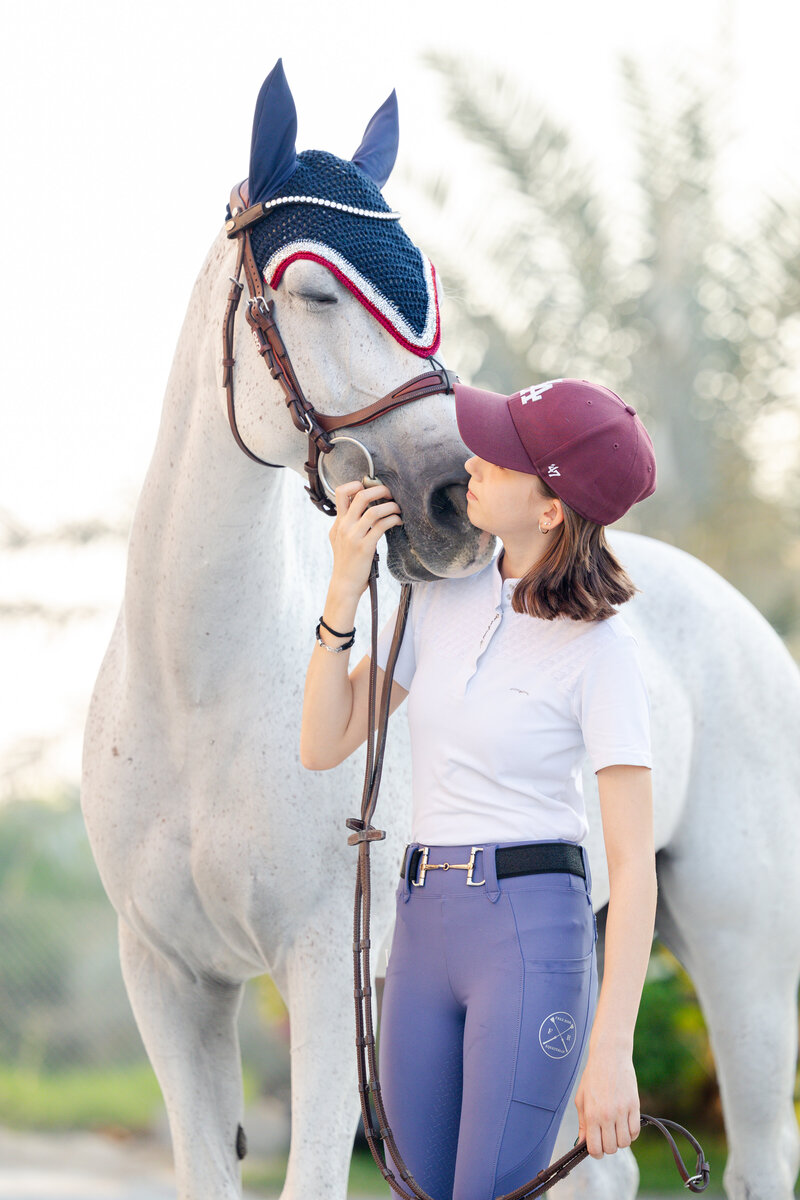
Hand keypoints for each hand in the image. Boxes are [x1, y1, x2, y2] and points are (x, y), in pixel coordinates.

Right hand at [328, 481, 402, 597]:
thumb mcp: (339, 539)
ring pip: (374, 510)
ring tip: (398, 509)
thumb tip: (360, 509)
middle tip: (390, 493)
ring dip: (390, 506)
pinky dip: (393, 520)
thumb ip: (346, 523)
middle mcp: (344, 526)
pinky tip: (398, 521)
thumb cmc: (346, 562)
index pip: (340, 492)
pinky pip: (382, 526)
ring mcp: (354, 536)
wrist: (344, 584)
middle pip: (361, 496)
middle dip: (380, 490)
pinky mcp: (365, 547)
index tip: (370, 489)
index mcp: (338, 522)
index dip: (356, 485)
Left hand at [574, 1046, 639, 1158]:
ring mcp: (622, 1111)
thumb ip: (583, 1123)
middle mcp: (607, 1115)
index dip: (595, 1153)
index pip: (595, 1148)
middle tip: (606, 1136)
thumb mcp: (581, 1099)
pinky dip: (631, 1133)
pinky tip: (625, 1124)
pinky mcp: (634, 1106)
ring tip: (615, 1129)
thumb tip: (581, 1143)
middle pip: (611, 1148)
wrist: (610, 1056)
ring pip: (625, 1143)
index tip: (596, 1149)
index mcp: (592, 1114)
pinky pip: (636, 1131)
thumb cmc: (593, 1077)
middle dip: (608, 1147)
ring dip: (620, 1140)